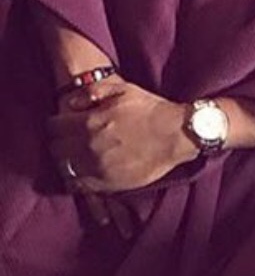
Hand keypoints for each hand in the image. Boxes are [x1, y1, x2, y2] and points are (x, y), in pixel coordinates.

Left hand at [49, 77, 197, 193]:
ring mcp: (99, 166)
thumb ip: (93, 93)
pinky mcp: (110, 183)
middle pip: (56, 149)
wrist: (178, 134)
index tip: (60, 125)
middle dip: (58, 143)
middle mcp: (89, 146)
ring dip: (66, 162)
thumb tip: (71, 104)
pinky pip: (82, 185)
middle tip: (65, 141)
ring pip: (65, 168)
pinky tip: (83, 173)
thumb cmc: (152, 110)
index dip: (55, 124)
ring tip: (74, 158)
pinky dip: (78, 179)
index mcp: (89, 122)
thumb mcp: (123, 90)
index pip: (54, 127)